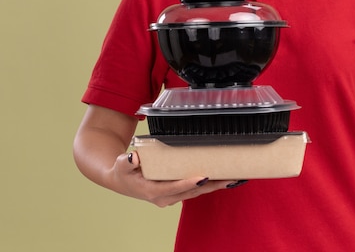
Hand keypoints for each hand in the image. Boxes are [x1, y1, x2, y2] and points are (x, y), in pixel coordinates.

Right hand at [111, 151, 238, 207]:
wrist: (121, 181)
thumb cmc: (123, 171)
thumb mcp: (121, 165)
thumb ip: (127, 161)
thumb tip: (134, 157)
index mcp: (153, 191)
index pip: (175, 188)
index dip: (189, 183)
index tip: (203, 176)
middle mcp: (165, 197)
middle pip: (192, 191)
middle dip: (212, 185)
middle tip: (229, 177)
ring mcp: (171, 197)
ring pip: (196, 192)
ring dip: (214, 186)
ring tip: (232, 178)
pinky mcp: (176, 193)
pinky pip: (195, 190)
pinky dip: (208, 185)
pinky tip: (221, 179)